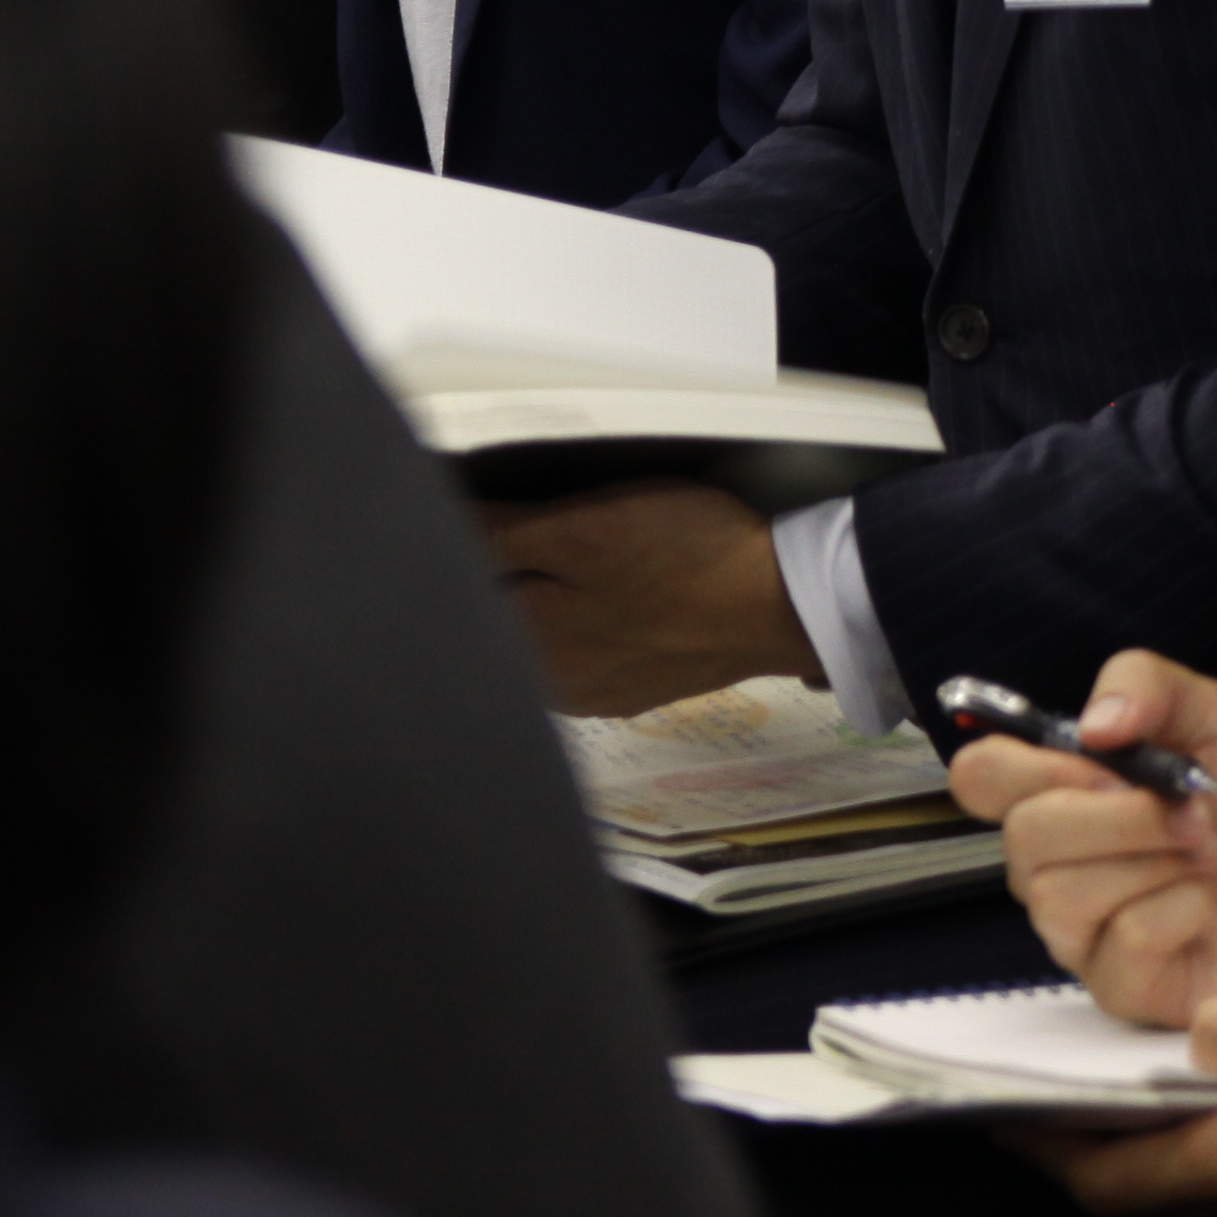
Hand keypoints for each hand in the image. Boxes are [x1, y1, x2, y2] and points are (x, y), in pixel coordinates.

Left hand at [472, 480, 824, 715]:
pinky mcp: (640, 686)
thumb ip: (497, 537)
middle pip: (499, 627)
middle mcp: (552, 686)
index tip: (477, 524)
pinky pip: (590, 656)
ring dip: (543, 608)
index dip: (456, 557)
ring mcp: (599, 692)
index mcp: (525, 648)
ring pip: (543, 643)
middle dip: (499, 584)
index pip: (460, 601)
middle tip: (531, 532)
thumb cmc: (685, 559)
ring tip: (576, 564)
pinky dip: (588, 628)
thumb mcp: (582, 530)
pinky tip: (615, 601)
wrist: (786, 603)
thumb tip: (429, 531)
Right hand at [952, 648, 1216, 1022]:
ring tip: (1206, 857)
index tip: (1099, 756)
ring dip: (1157, 859)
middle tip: (1188, 812)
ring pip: (1063, 892)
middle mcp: (1058, 864)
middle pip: (1024, 833)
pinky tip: (1209, 910)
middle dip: (1122, 812)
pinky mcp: (1118, 986)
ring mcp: (1082, 931)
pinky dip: (1182, 912)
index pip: (981, 774)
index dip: (1023, 762)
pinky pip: (1121, 942)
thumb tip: (1096, 721)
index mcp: (1067, 794)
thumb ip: (1155, 687)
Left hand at [1017, 997, 1216, 1216]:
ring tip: (1127, 1085)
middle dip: (1085, 1148)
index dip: (1044, 1145)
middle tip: (1054, 1094)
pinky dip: (1206, 1139)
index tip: (1004, 1109)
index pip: (1105, 1175)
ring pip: (1187, 1181)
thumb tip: (1194, 1034)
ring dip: (1145, 1142)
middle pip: (1139, 1187)